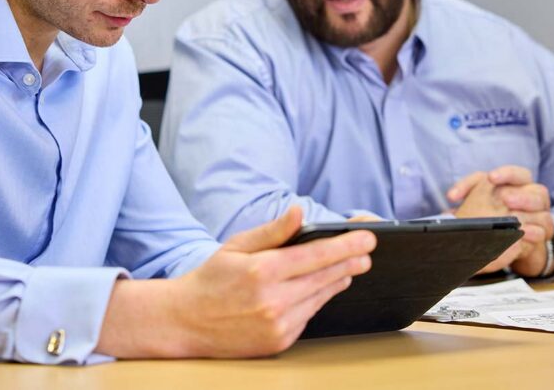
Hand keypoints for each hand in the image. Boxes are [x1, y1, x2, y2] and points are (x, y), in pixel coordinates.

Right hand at [96, 206, 375, 357]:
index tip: (367, 239)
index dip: (346, 246)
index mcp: (263, 271)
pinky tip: (321, 289)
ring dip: (337, 281)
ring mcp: (278, 324)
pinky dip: (317, 300)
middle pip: (326, 277)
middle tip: (367, 253)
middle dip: (350, 262)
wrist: (185, 320)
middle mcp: (273, 300)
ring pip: (321, 298)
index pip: (316, 255)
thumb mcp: (237, 246)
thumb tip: (298, 212)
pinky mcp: (279, 341)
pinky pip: (308, 316)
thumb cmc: (210, 279)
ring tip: (348, 268)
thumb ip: (273, 230)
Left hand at [447, 166, 553, 275]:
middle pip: (538, 193)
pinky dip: (534, 233)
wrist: (505, 242)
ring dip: (528, 215)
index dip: (507, 174)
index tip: (491, 178)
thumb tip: (451, 199)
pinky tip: (523, 234)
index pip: (519, 174)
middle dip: (522, 196)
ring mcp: (541, 218)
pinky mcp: (541, 238)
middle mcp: (535, 200)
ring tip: (514, 219)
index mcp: (520, 186)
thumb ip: (466, 192)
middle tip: (506, 199)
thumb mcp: (477, 200)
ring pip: (544, 213)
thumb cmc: (490, 214)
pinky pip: (544, 233)